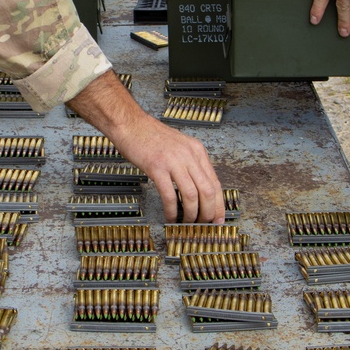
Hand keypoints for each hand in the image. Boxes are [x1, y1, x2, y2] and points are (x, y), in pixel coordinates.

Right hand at [67, 71, 224, 222]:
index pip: (215, 182)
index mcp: (197, 151)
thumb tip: (199, 190)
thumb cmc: (151, 136)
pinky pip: (169, 195)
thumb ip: (191, 164)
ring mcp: (173, 161)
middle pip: (207, 191)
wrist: (130, 124)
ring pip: (192, 195)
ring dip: (191, 214)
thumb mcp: (179, 146)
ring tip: (186, 223)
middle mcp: (189, 155)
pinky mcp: (157, 167)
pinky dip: (172, 211)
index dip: (218, 204)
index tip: (218, 219)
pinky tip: (170, 217)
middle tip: (203, 224)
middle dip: (208, 213)